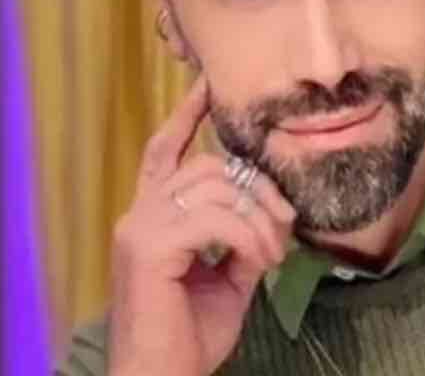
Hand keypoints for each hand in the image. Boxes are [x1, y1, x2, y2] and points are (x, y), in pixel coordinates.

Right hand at [108, 76, 296, 375]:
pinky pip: (215, 218)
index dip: (186, 116)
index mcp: (152, 218)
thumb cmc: (188, 339)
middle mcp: (139, 214)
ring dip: (259, 216)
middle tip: (285, 227)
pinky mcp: (147, 246)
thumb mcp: (228, 280)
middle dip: (257, 188)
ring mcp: (139, 227)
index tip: (207, 84)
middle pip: (207, 165)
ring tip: (274, 252)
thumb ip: (243, 240)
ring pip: (215, 186)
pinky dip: (248, 235)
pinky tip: (259, 261)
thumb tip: (270, 218)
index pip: (164, 151)